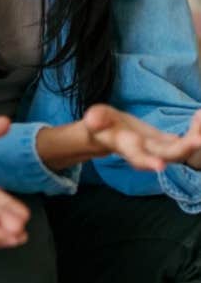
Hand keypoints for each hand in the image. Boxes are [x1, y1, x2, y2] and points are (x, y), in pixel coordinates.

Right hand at [82, 104, 200, 171]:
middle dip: (182, 149)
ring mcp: (158, 148)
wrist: (109, 134)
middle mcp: (145, 152)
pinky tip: (200, 116)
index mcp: (126, 147)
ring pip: (179, 149)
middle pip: (166, 155)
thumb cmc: (101, 125)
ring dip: (194, 138)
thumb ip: (95, 119)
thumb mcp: (95, 119)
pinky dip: (195, 131)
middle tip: (199, 139)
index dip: (147, 162)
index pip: (136, 157)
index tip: (159, 166)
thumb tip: (93, 120)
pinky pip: (184, 140)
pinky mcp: (166, 142)